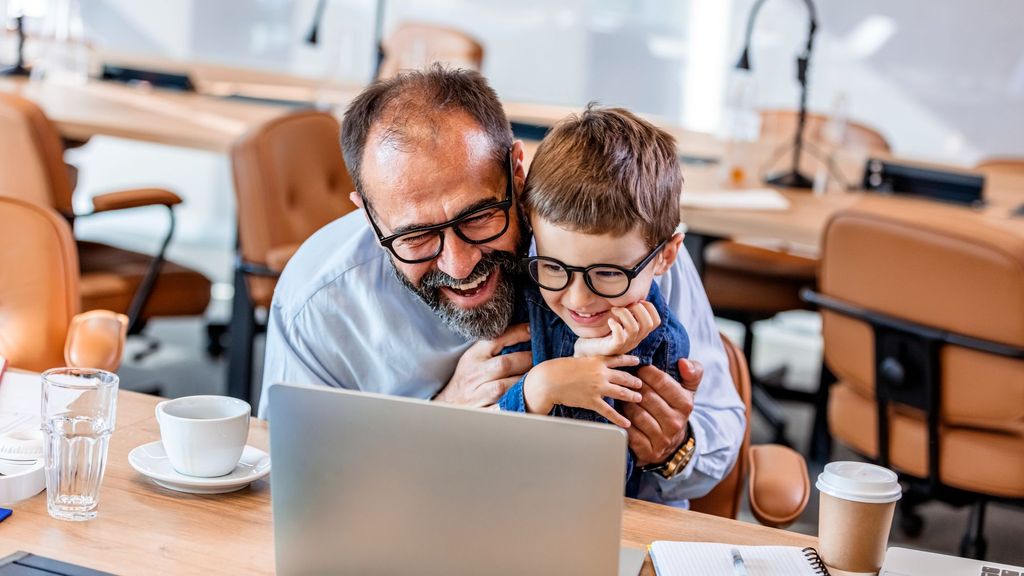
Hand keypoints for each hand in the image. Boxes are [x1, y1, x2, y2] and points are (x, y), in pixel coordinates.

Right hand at [434, 323, 531, 406]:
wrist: (449, 403)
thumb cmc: (467, 377)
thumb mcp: (474, 357)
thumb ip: (494, 345)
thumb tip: (523, 331)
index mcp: (473, 357)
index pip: (495, 339)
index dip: (516, 333)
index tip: (532, 330)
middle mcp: (475, 375)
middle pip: (504, 364)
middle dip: (526, 359)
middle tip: (539, 357)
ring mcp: (478, 395)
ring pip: (504, 387)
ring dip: (523, 382)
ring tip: (537, 378)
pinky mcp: (483, 411)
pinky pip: (501, 408)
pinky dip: (513, 404)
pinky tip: (526, 400)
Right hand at [523, 355, 641, 427]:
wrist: (549, 380)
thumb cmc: (559, 369)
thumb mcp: (577, 360)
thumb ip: (588, 362)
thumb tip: (591, 364)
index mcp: (597, 361)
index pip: (618, 359)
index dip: (629, 360)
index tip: (638, 361)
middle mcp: (601, 373)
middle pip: (623, 377)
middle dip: (634, 381)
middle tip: (640, 384)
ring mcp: (598, 387)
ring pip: (621, 392)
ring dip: (632, 395)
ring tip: (638, 398)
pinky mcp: (593, 401)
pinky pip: (609, 411)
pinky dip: (619, 418)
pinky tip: (626, 423)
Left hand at [573, 301, 660, 357]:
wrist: (585, 350)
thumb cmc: (600, 333)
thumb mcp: (617, 321)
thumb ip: (627, 312)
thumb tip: (633, 295)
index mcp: (638, 333)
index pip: (656, 321)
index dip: (650, 308)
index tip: (636, 301)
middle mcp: (634, 340)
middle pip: (649, 324)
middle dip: (638, 309)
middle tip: (623, 305)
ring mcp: (624, 345)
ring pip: (635, 328)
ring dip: (624, 314)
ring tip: (613, 310)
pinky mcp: (612, 348)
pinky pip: (620, 337)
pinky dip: (615, 325)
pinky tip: (609, 321)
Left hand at [622, 358, 702, 466]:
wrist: (672, 443)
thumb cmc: (675, 409)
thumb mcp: (688, 390)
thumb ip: (692, 372)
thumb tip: (684, 362)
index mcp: (686, 405)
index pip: (661, 381)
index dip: (646, 372)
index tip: (640, 370)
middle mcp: (675, 423)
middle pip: (646, 397)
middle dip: (634, 387)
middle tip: (627, 383)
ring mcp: (662, 439)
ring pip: (636, 414)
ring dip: (626, 404)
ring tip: (623, 398)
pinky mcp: (648, 452)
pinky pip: (629, 432)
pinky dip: (622, 422)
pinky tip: (620, 415)